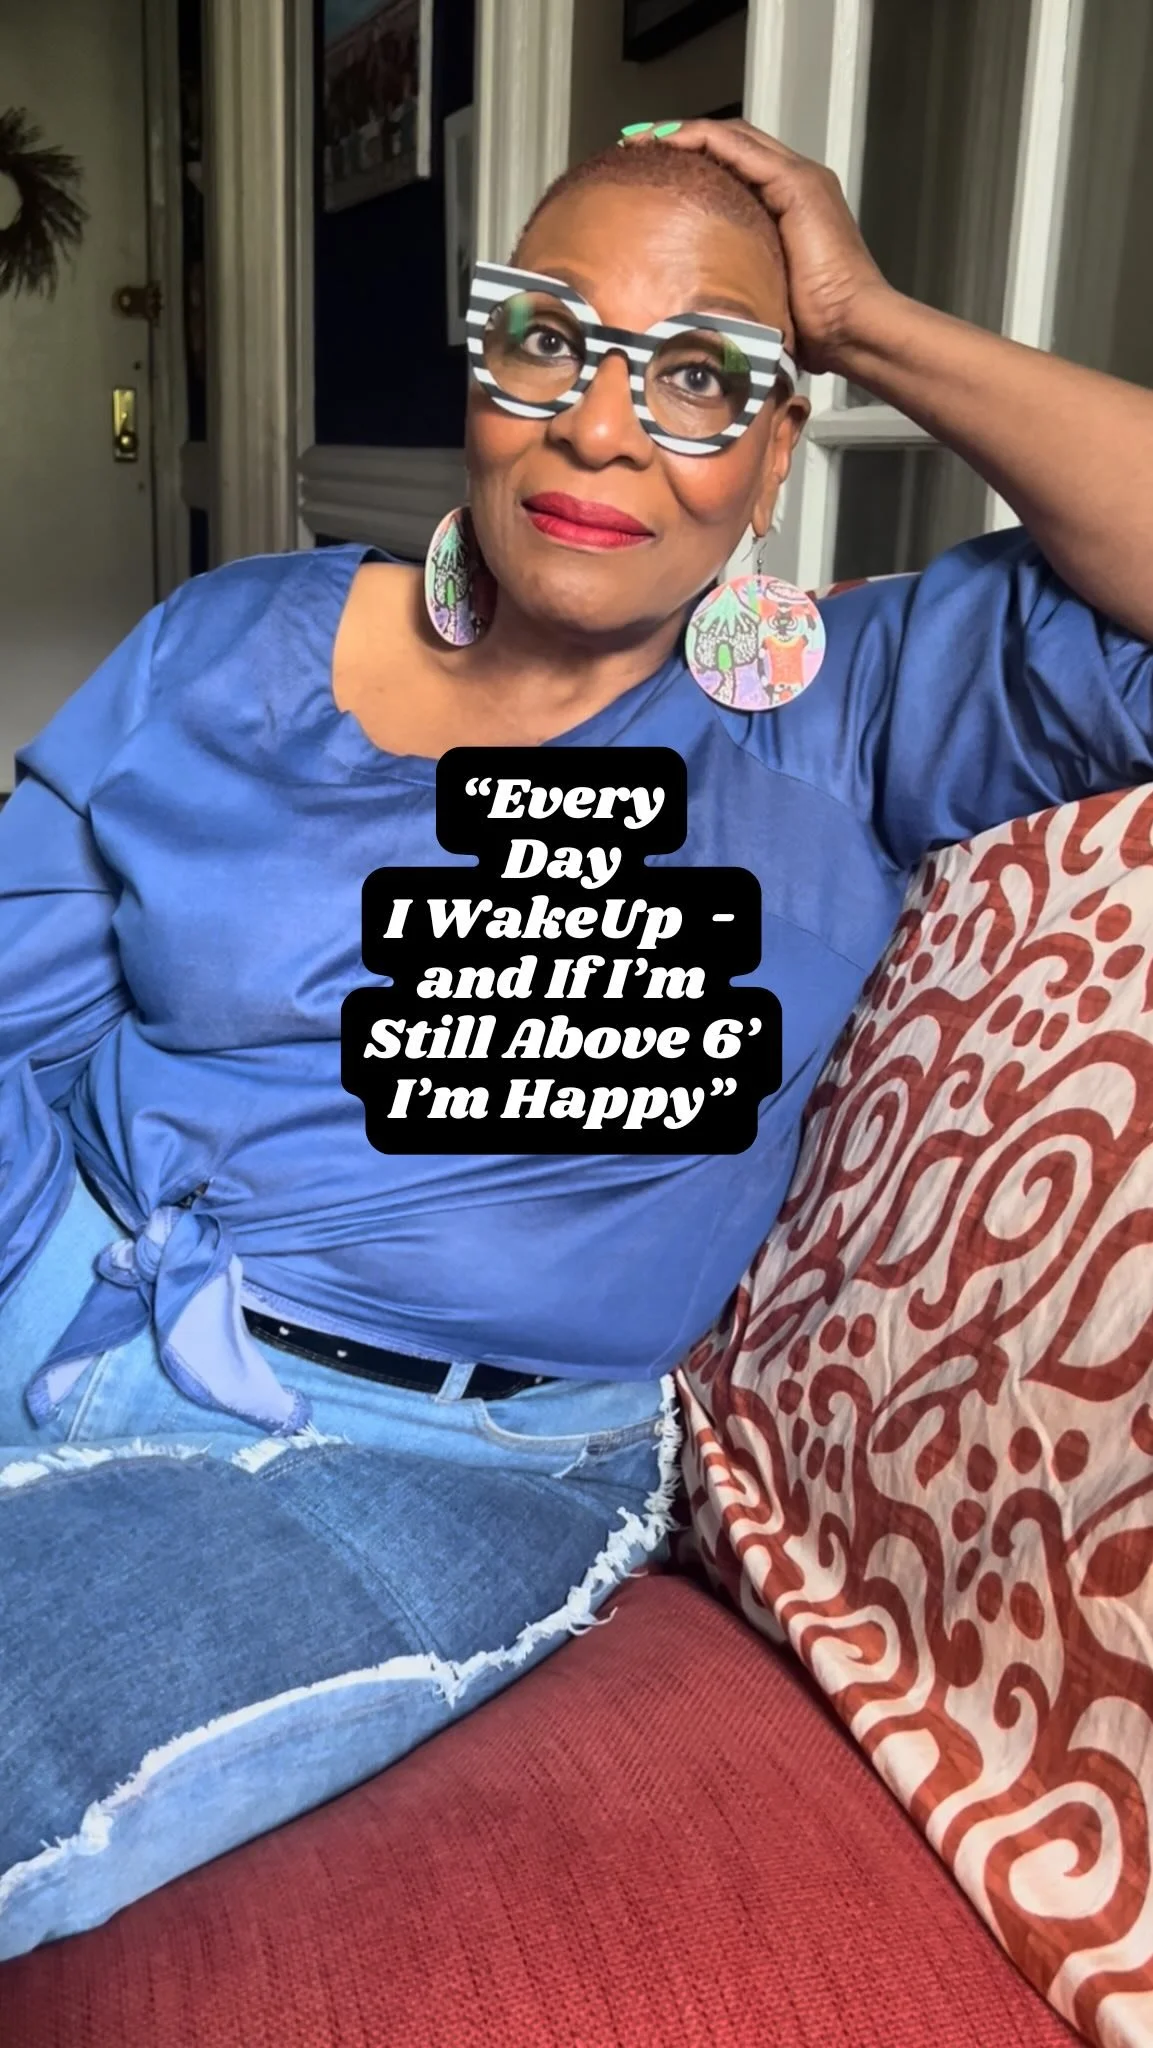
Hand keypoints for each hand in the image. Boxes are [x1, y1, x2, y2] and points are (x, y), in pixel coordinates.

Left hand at [621, 119, 890, 375]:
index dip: (690, 163)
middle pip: (729, 144)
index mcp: (788, 207)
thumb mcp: (761, 299)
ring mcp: (798, 179)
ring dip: (682, 132)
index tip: (647, 173)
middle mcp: (795, 183)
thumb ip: (736, 284)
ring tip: (641, 138)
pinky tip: (667, 142)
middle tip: (635, 145)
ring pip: (731, 137)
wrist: (851, 330)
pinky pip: (737, 147)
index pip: (733, 168)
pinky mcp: (796, 184)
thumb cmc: (814, 330)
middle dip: (679, 138)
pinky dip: (699, 139)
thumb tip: (692, 310)